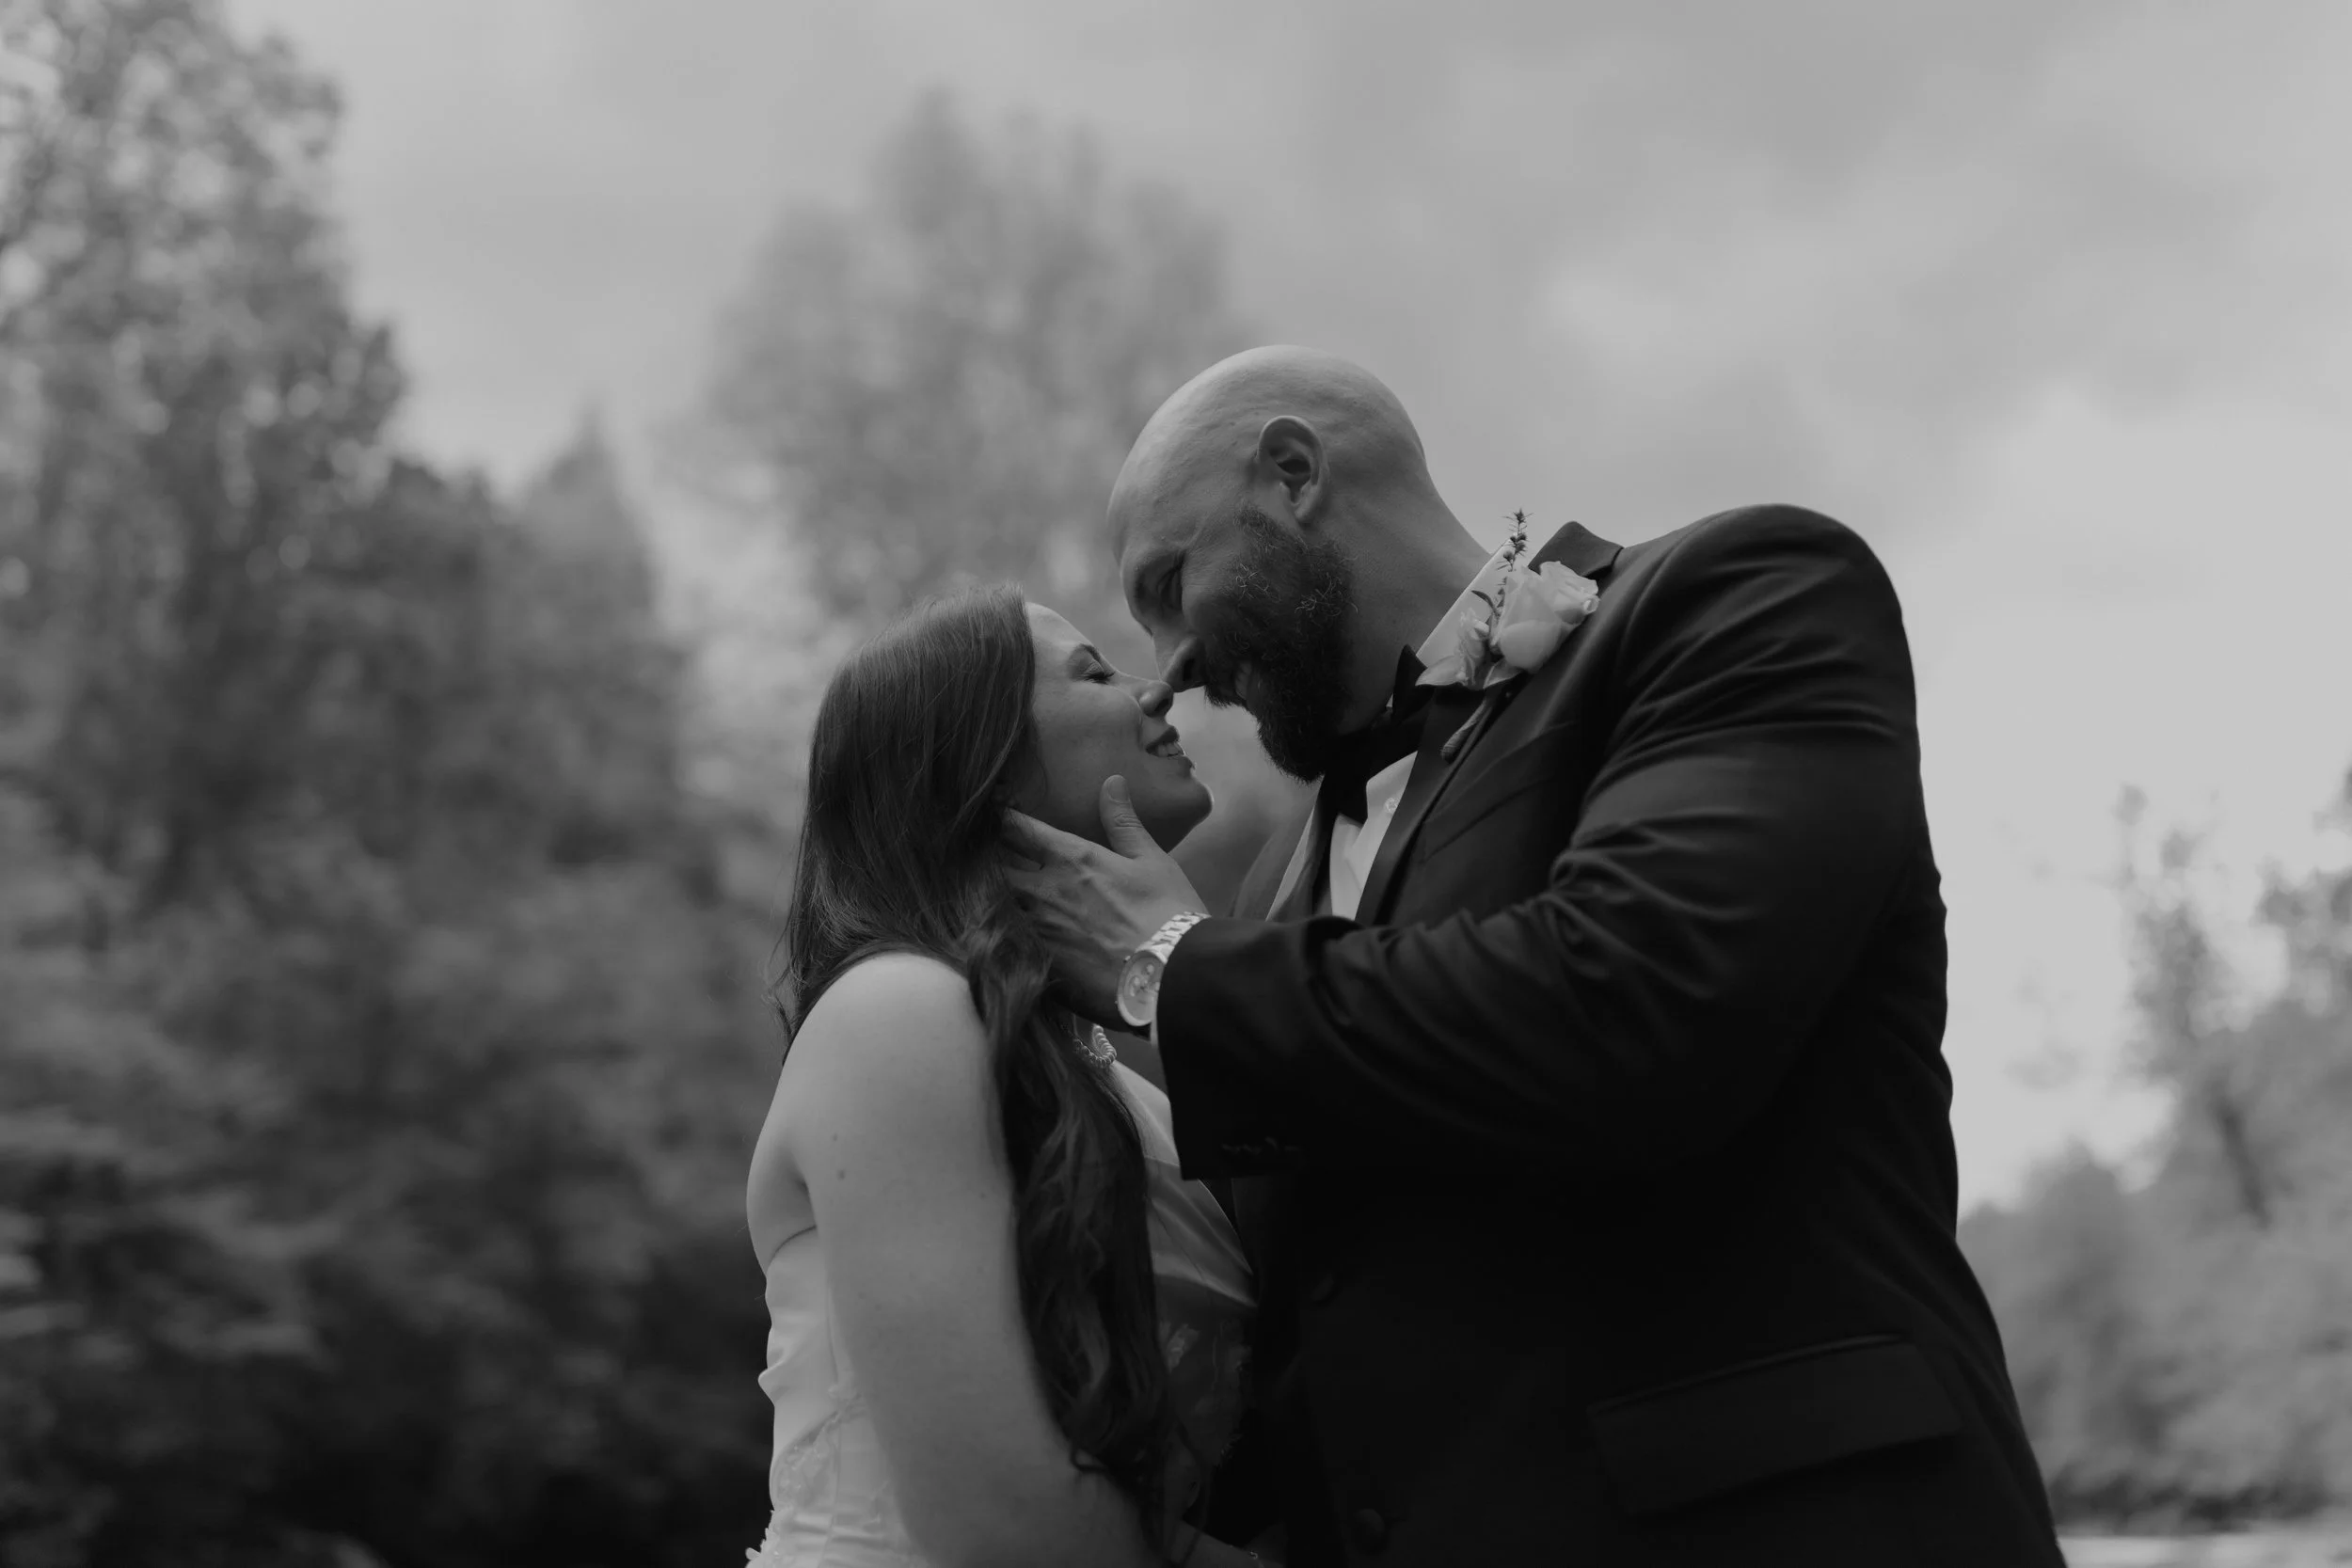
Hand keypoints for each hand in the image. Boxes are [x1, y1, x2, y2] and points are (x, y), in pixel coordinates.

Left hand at [1002, 775, 1208, 1025]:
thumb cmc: (1168, 914)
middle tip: (981, 860)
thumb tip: (1112, 781)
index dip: (998, 819)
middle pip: (991, 868)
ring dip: (990, 901)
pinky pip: (1005, 946)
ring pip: (992, 908)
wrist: (1173, 976)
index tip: (989, 815)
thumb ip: (1123, 822)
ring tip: (986, 901)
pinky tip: (1003, 942)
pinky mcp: (1037, 967)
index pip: (1017, 829)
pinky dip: (1001, 939)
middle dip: (984, 863)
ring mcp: (1037, 932)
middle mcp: (1045, 892)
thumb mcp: (1151, 860)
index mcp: (1071, 859)